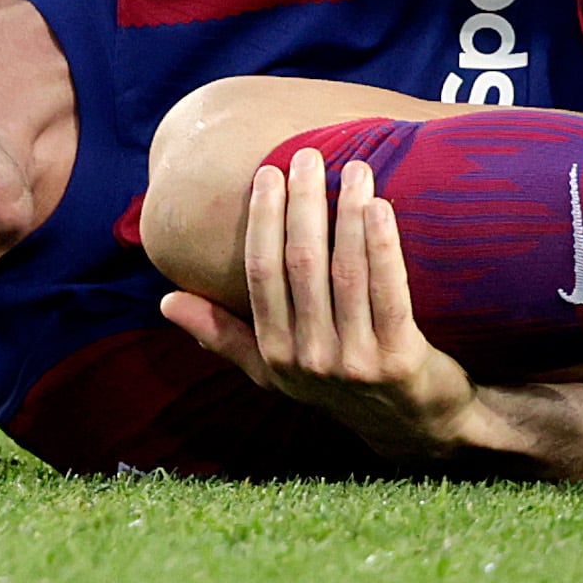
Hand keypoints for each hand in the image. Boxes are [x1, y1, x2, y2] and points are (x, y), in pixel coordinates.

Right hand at [159, 149, 483, 460]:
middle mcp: (310, 359)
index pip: (261, 274)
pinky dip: (382, 246)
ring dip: (346, 214)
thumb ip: (223, 335)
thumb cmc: (340, 383)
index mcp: (275, 353)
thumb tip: (167, 300)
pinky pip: (389, 292)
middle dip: (302, 205)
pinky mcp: (400, 361)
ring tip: (352, 168)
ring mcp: (355, 362)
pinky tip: (380, 207)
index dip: (262, 220)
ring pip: (345, 273)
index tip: (269, 172)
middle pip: (301, 265)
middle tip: (308, 156)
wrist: (415, 426)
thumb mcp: (275, 368)